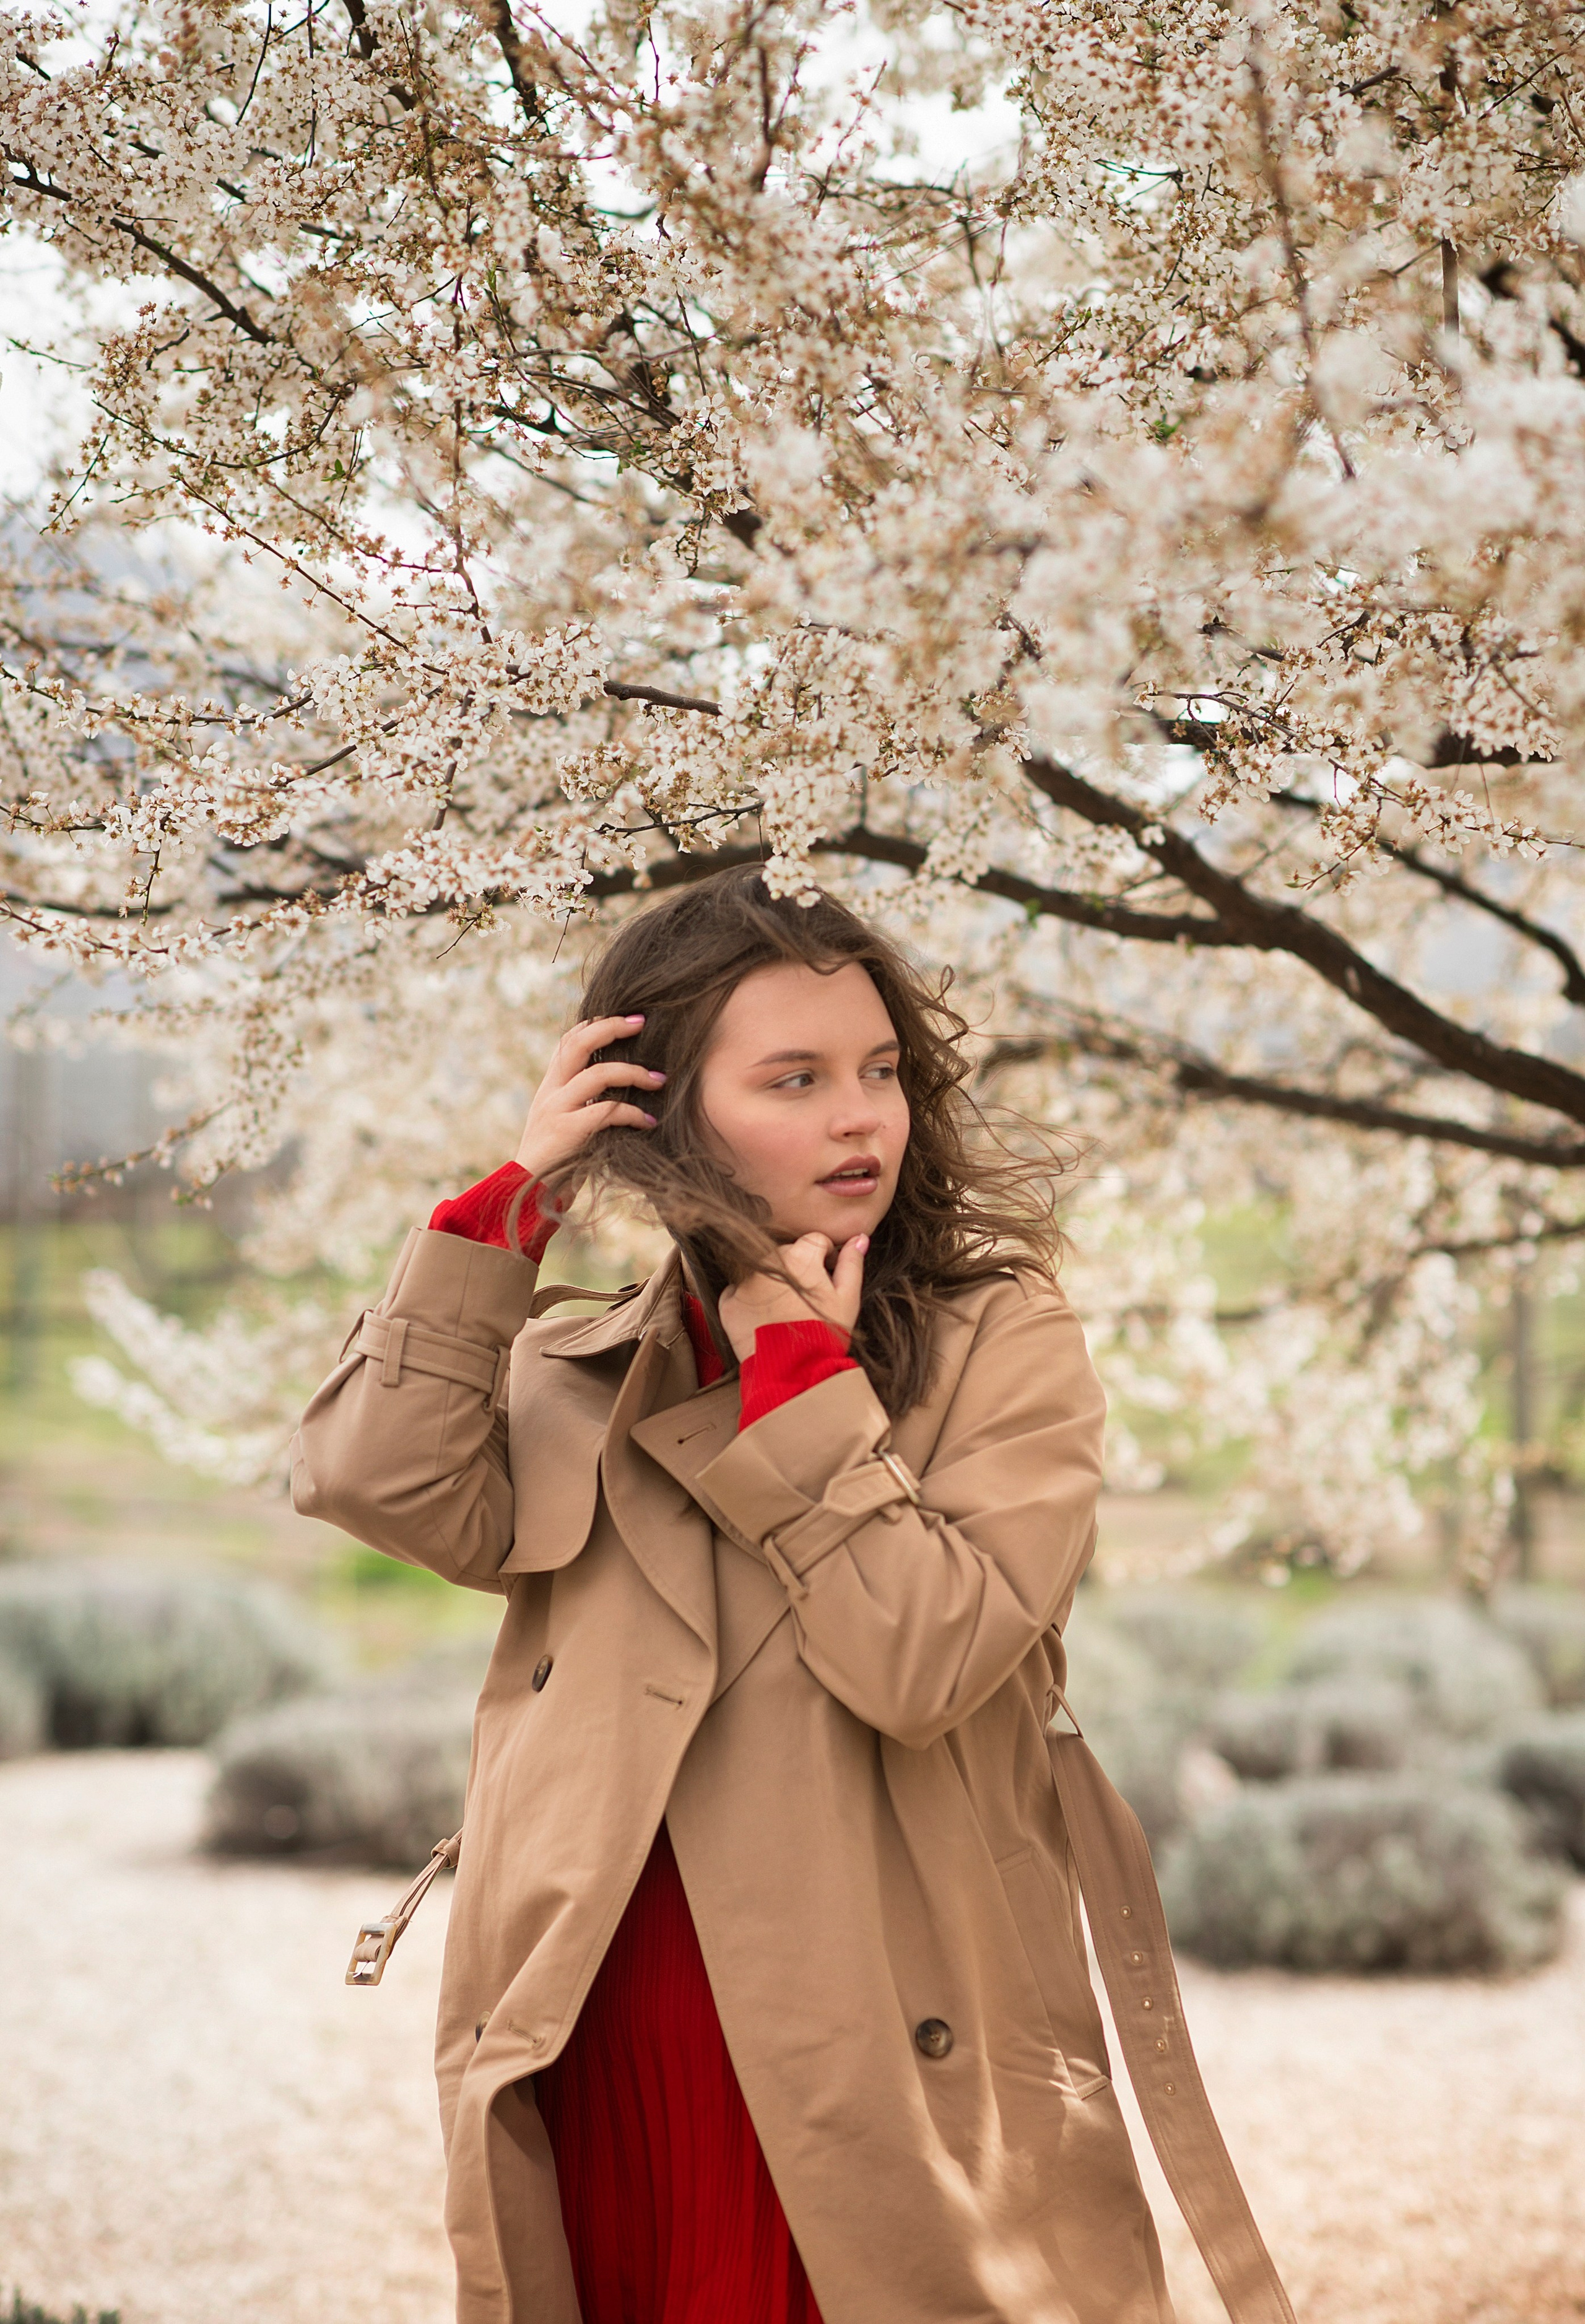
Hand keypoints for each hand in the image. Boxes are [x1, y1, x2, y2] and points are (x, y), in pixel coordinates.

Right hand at [514, 1014, 663, 1181]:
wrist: (525, 1193)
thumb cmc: (555, 1162)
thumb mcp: (562, 1124)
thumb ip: (582, 1103)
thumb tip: (618, 1089)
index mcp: (550, 1087)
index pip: (569, 1041)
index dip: (595, 1023)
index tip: (625, 1019)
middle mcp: (551, 1092)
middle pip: (578, 1043)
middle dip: (611, 1027)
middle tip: (641, 1022)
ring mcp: (557, 1109)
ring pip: (598, 1074)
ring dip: (634, 1073)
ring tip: (659, 1080)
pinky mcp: (567, 1131)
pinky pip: (607, 1111)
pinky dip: (633, 1114)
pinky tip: (648, 1121)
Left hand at [717, 1231, 867, 1362]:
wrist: (792, 1371)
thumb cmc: (824, 1334)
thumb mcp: (848, 1299)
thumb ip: (852, 1264)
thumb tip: (859, 1239)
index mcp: (800, 1255)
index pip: (815, 1241)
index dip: (825, 1259)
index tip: (826, 1279)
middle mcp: (768, 1261)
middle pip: (787, 1254)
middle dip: (798, 1270)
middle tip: (806, 1301)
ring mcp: (745, 1281)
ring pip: (763, 1271)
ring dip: (774, 1282)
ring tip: (786, 1311)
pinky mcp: (729, 1302)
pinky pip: (740, 1292)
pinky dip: (751, 1301)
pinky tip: (765, 1318)